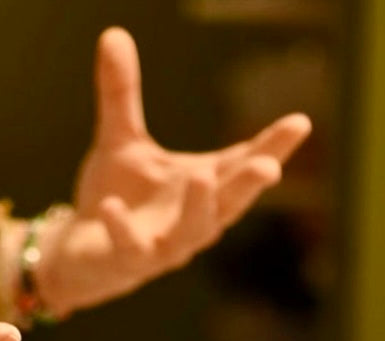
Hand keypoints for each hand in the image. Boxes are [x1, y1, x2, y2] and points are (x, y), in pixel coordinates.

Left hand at [38, 27, 311, 314]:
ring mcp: (165, 246)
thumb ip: (122, 94)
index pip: (243, 162)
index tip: (300, 122)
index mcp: (203, 185)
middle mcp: (194, 219)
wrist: (84, 255)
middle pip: (230, 202)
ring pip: (192, 231)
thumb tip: (114, 34)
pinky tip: (113, 209)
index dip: (273, 146)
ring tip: (202, 176)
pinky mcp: (130, 262)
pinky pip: (130, 248)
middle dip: (250, 184)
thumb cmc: (118, 199)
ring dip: (199, 207)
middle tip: (269, 165)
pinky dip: (123, 229)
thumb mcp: (121, 141)